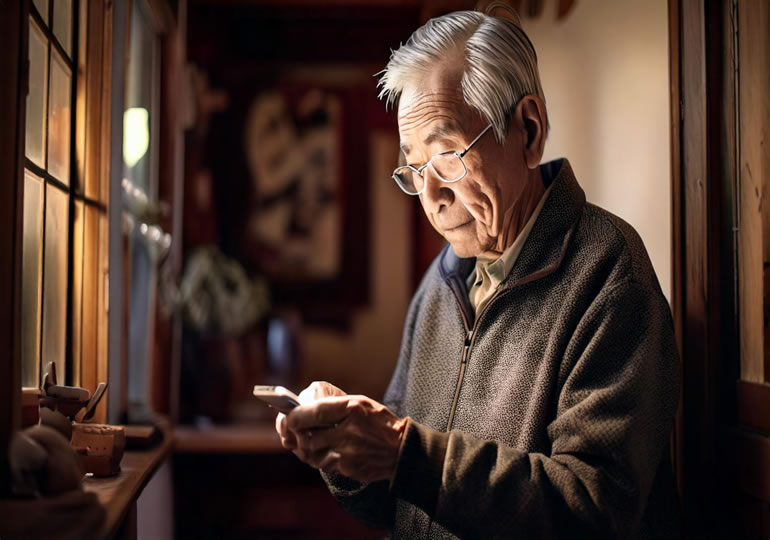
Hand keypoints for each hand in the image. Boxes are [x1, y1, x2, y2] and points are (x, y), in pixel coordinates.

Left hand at [277, 385, 406, 483]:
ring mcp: (347, 452)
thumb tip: (302, 409)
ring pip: (309, 453)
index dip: (294, 415)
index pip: (312, 412)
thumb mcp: (360, 403)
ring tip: (300, 439)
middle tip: (288, 428)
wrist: (402, 450)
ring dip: (301, 447)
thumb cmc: (379, 422)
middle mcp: (348, 431)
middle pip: (306, 436)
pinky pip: (321, 464)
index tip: (287, 414)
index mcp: (352, 409)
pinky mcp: (347, 468)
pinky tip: (317, 450)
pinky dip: (315, 457)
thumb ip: (332, 405)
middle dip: (292, 433)